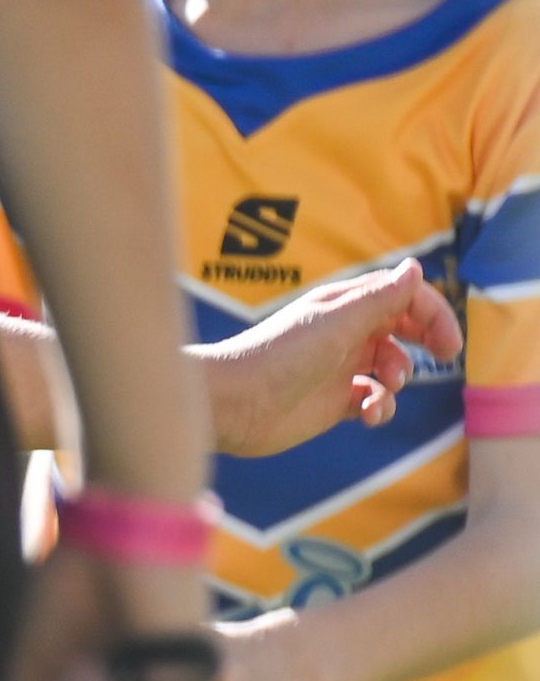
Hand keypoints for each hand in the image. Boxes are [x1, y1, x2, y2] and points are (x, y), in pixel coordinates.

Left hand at [198, 259, 462, 458]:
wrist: (232, 403)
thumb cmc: (279, 355)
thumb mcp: (337, 322)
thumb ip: (380, 298)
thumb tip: (415, 266)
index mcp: (345, 306)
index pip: (402, 297)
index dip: (431, 312)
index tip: (447, 339)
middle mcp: (344, 333)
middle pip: (403, 328)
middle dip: (428, 339)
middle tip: (445, 354)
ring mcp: (339, 368)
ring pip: (392, 367)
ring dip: (400, 377)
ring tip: (385, 387)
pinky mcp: (333, 402)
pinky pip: (374, 399)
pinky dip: (381, 406)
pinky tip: (368, 413)